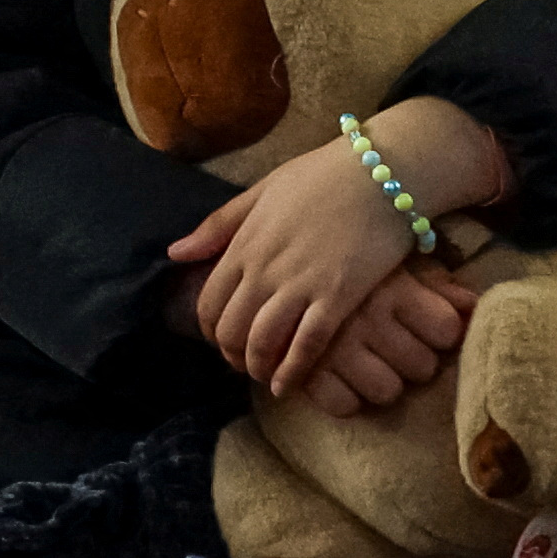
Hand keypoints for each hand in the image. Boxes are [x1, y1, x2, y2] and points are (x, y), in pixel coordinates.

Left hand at [168, 98, 508, 397]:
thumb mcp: (263, 190)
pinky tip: (287, 385)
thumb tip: (175, 253)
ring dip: (258, 367)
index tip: (221, 339)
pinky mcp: (337, 297)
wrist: (382, 172)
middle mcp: (265, 269)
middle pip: (231, 330)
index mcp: (245, 243)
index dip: (210, 330)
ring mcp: (300, 285)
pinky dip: (292, 372)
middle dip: (231, 355)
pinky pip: (306, 347)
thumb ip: (219, 225)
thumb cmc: (324, 176)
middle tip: (243, 362)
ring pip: (262, 344)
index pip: (209, 302)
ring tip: (264, 375)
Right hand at [300, 264, 480, 418]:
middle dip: (415, 359)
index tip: (429, 325)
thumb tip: (473, 307)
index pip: (447, 330)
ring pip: (388, 391)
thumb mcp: (391, 260)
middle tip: (397, 346)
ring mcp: (337, 348)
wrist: (275, 253)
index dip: (442, 332)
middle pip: (423, 366)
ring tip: (371, 364)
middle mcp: (369, 319)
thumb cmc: (347, 257)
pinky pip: (343, 405)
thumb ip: (437, 283)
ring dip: (384, 382)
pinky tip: (342, 377)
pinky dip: (345, 397)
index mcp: (393, 288)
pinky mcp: (305, 370)